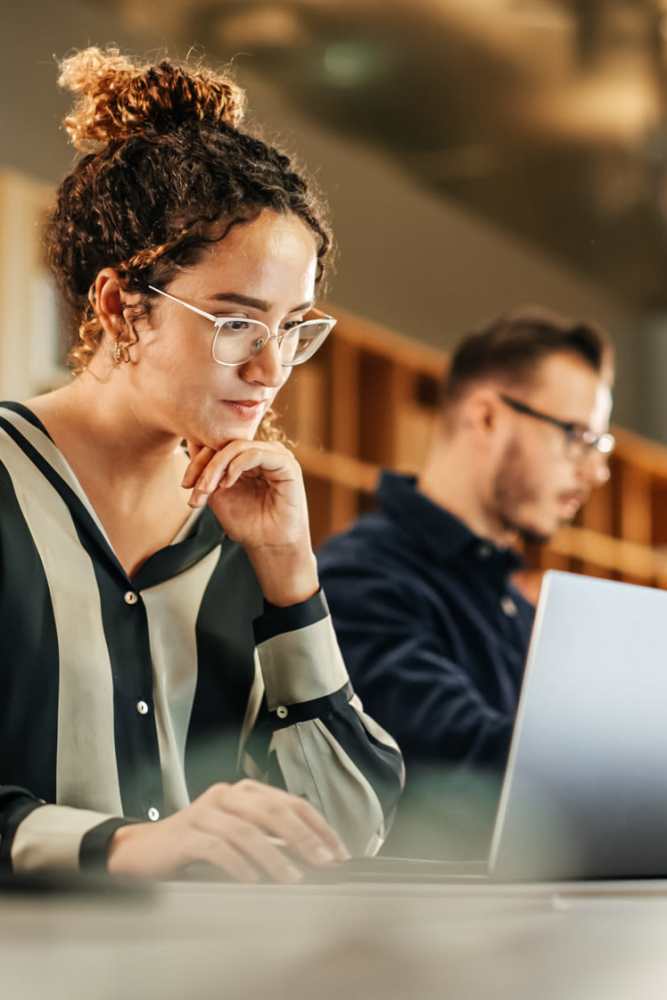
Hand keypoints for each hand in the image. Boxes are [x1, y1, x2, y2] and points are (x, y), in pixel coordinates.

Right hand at [107, 780, 349, 881]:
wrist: (144, 850)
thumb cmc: (198, 846)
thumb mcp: (238, 837)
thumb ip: (270, 840)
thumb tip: (315, 857)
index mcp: (245, 792)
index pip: (291, 802)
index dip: (318, 826)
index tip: (339, 852)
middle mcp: (227, 795)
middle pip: (273, 811)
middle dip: (303, 837)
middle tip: (324, 862)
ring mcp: (204, 812)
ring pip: (247, 831)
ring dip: (274, 857)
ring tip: (292, 879)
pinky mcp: (185, 834)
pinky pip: (217, 848)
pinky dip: (239, 865)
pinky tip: (252, 882)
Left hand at [182, 440, 318, 604]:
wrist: (268, 545)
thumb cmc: (247, 523)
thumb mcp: (218, 493)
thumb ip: (207, 472)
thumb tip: (190, 444)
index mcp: (249, 457)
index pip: (220, 446)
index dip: (199, 461)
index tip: (186, 485)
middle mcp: (264, 452)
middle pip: (226, 444)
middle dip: (205, 465)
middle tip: (195, 488)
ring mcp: (276, 456)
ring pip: (238, 447)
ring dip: (216, 467)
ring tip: (207, 489)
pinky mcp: (286, 464)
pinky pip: (255, 454)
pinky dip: (236, 466)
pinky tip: (227, 484)